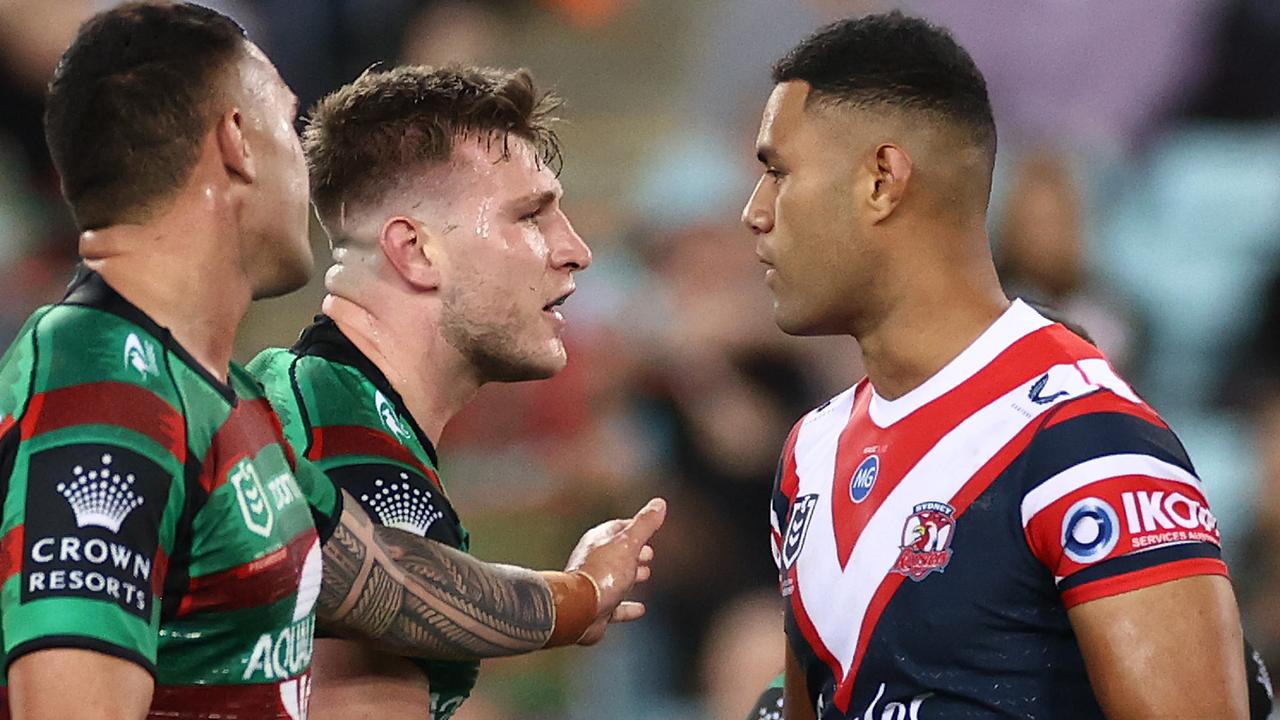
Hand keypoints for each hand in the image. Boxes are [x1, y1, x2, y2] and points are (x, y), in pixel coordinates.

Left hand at [564, 497, 666, 643]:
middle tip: (648, 554)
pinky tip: (639, 609)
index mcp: (599, 541)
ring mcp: (594, 585)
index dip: (635, 527)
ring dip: (631, 576)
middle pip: (616, 553)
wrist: (580, 609)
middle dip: (634, 552)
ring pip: (615, 578)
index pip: (618, 528)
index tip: (648, 528)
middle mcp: (593, 561)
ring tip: (645, 575)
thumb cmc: (602, 574)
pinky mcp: (596, 608)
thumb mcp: (629, 543)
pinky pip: (615, 606)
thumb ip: (645, 524)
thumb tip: (659, 504)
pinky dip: (628, 606)